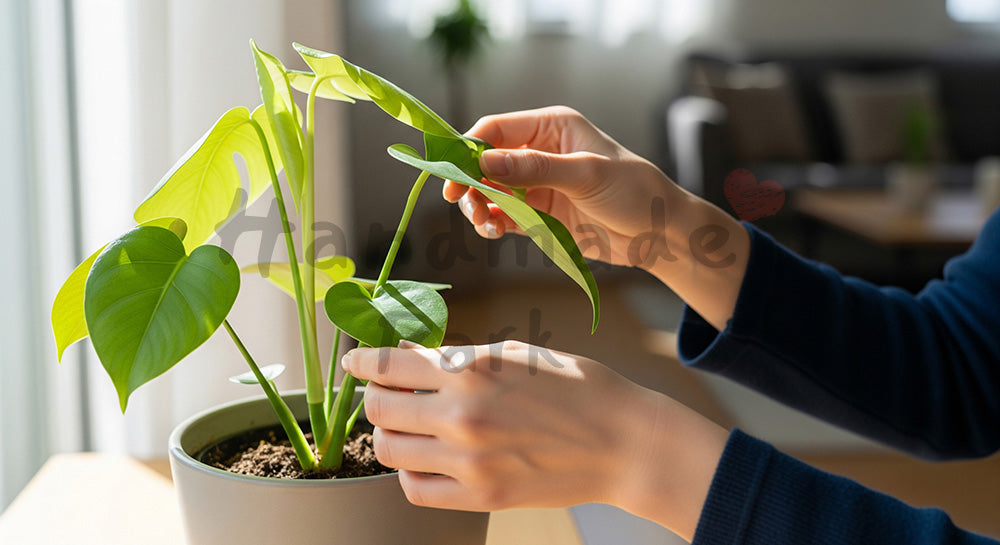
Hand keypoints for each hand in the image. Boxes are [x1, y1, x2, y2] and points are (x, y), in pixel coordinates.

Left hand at [343, 340, 728, 540]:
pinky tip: (422, 459)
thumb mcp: (516, 354)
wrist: (623, 442)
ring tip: (403, 424)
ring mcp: (469, 461)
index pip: (388, 365)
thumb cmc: (577, 388)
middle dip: (372, 394)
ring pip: (389, 449)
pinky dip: (407, 472)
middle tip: (381, 390)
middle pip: (378, 407)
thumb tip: (411, 356)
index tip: (353, 359)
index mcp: (470, 370)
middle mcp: (461, 415)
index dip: (362, 360)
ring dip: (387, 432)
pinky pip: (415, 489)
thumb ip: (459, 357)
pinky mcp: (481, 497)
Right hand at [447, 106, 751, 330]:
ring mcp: (537, 185)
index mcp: (551, 127)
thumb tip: (486, 162)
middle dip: (469, 180)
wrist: (660, 233)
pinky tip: (493, 232)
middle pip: (485, 161)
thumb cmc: (634, 191)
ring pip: (490, 191)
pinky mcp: (540, 214)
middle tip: (459, 201)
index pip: (496, 129)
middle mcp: (539, 152)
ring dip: (478, 205)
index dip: (469, 148)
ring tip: (482, 223)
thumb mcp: (586, 174)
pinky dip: (492, 223)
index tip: (453, 172)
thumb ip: (535, 169)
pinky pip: (503, 215)